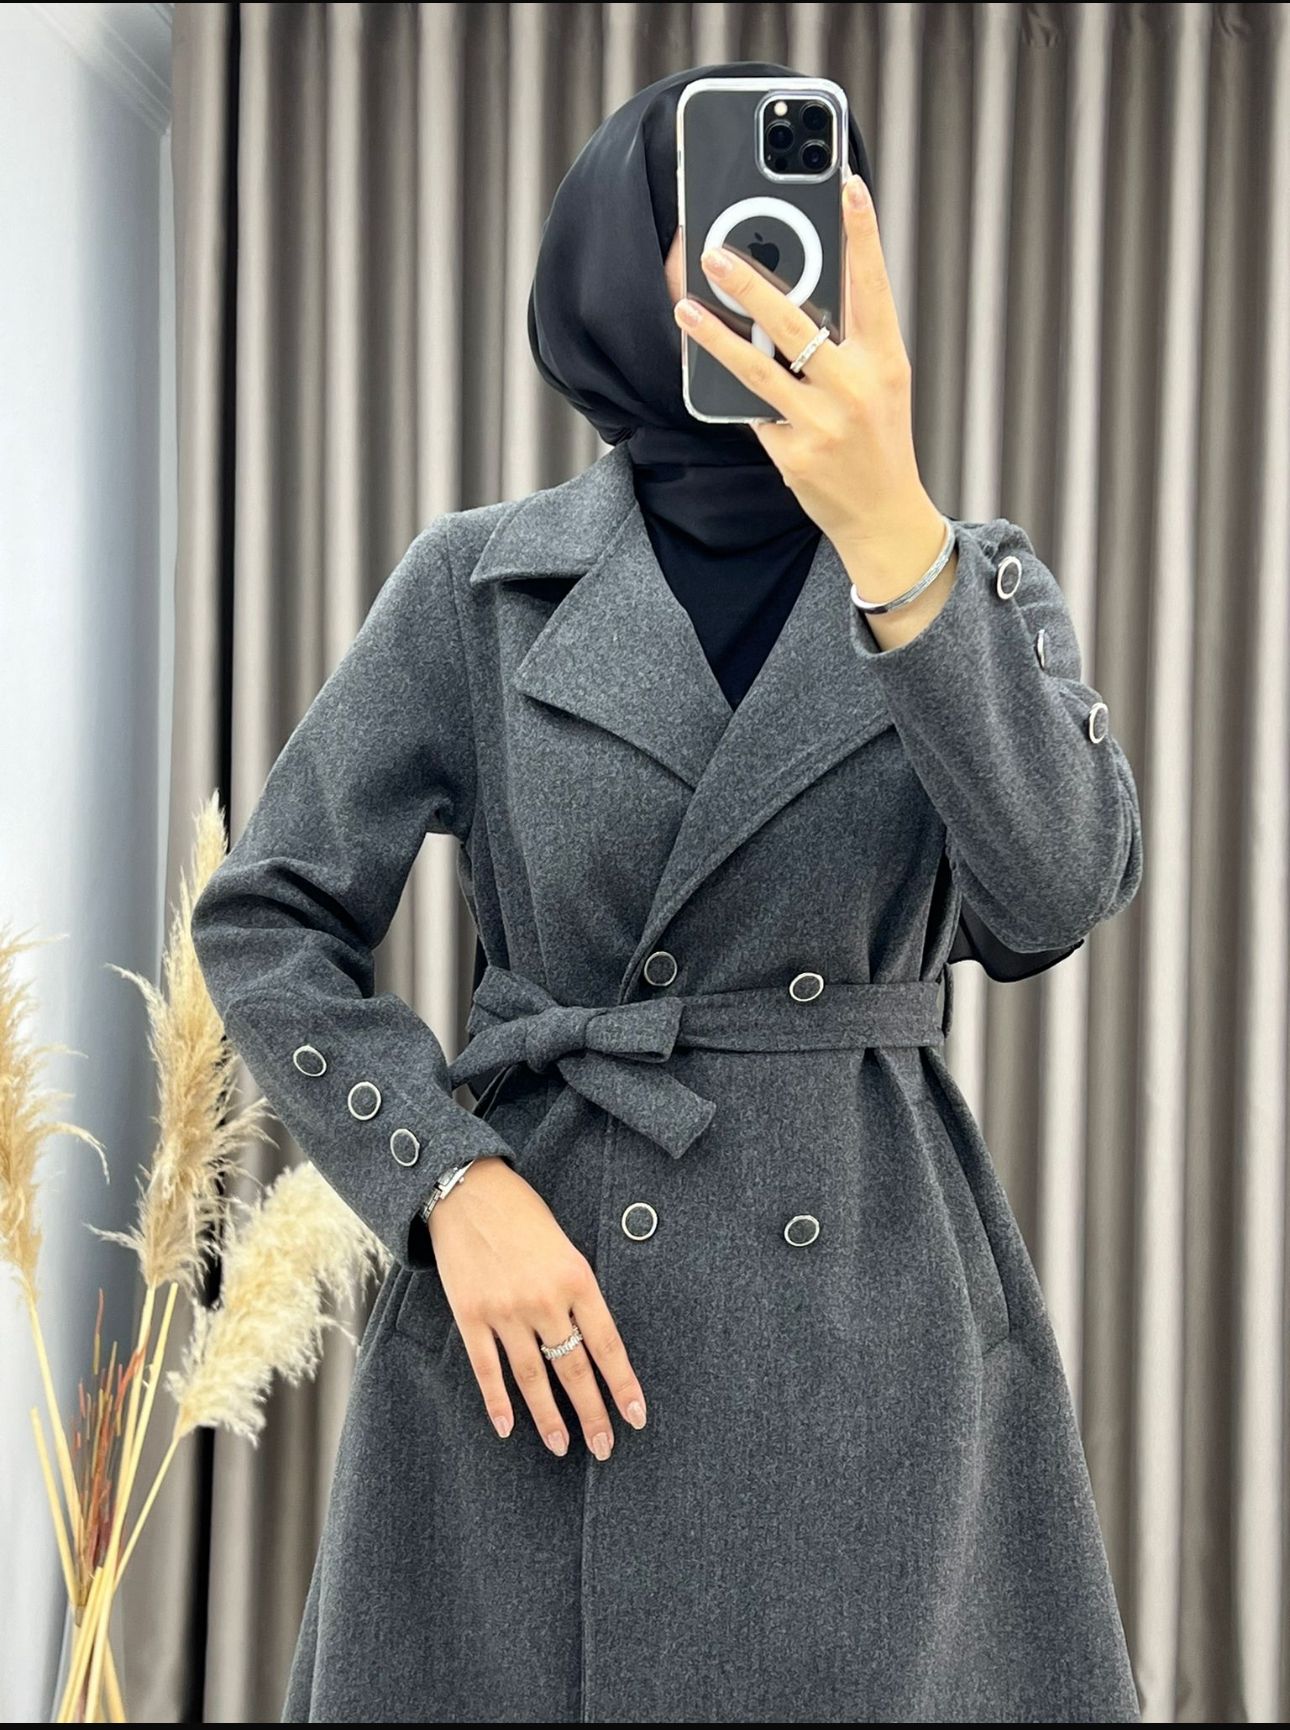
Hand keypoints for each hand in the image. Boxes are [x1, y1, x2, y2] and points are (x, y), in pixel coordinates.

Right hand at [428, 1156, 646, 1458]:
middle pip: (574, 1370)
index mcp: (577, 1278)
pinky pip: (487, 1369)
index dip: (623, 1386)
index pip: (608, 1346)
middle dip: (593, 1414)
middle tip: (605, 1448)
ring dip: (549, 1418)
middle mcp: (544, 1299)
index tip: (637, 1418)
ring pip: (532, 1378)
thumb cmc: (523, 1214)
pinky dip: (498, 1402)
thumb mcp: (565, 1246)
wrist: (467, 1190)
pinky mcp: (470, 1314)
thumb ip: (577, 1292)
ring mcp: (505, 1310)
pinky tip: (508, 1428)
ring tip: (562, 1446)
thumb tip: (591, 1342)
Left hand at [673, 174, 952, 622]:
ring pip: (758, 368)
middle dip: (753, 282)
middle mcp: (857, 387)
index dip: (861, 233)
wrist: (884, 515)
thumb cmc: (877, 438)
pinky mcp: (795, 455)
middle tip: (715, 250)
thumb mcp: (881, 382)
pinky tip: (700, 364)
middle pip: (798, 323)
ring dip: (716, 335)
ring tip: (686, 307)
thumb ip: (850, 339)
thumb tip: (800, 288)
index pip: (873, 285)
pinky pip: (751, 411)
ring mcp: (823, 423)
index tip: (846, 185)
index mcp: (886, 359)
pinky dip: (726, 387)